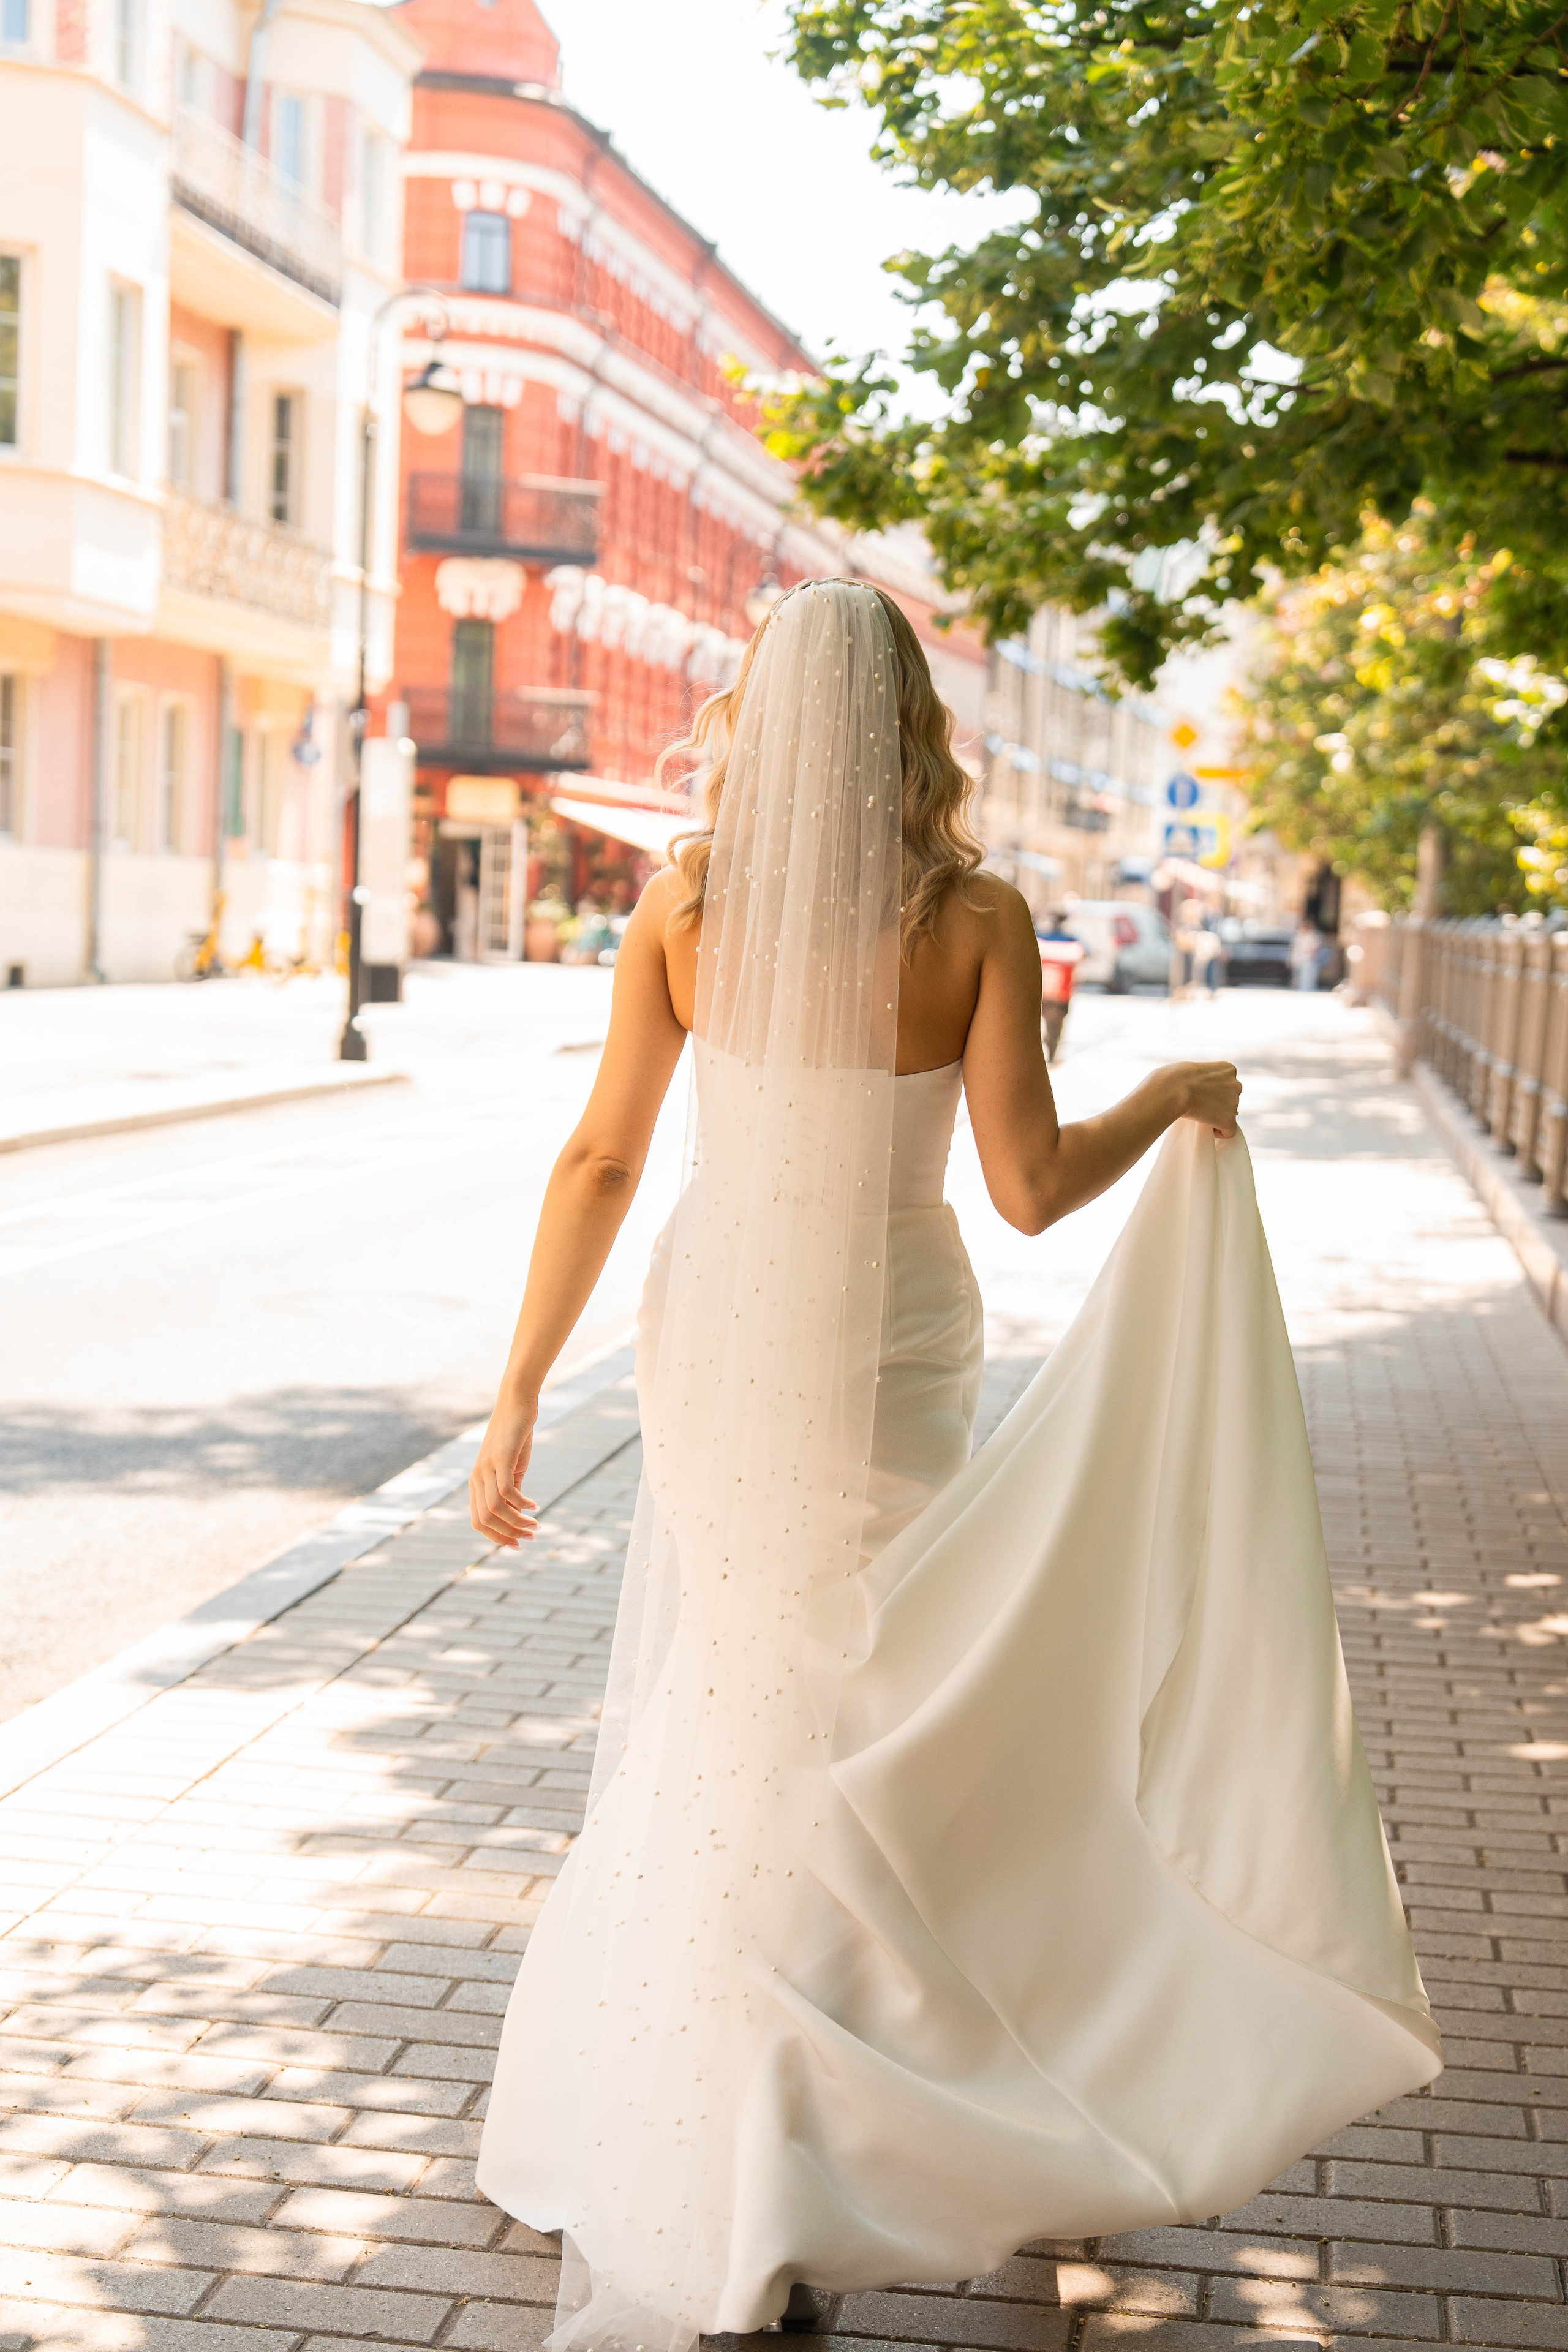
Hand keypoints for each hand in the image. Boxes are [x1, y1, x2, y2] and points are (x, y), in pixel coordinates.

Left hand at [470, 1396, 538, 1549]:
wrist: (516, 1405)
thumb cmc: (515, 1437)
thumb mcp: (512, 1468)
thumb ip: (511, 1491)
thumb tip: (517, 1516)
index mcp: (476, 1483)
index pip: (478, 1522)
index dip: (496, 1538)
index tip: (518, 1545)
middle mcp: (477, 1477)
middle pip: (485, 1520)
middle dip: (509, 1534)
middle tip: (532, 1537)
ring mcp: (486, 1468)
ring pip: (496, 1509)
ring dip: (518, 1523)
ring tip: (536, 1526)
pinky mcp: (500, 1458)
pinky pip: (507, 1491)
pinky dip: (522, 1504)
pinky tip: (535, 1506)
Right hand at [1169, 1059, 1240, 1137]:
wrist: (1175, 1089)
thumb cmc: (1175, 1078)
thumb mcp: (1193, 1070)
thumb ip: (1203, 1079)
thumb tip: (1198, 1091)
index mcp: (1228, 1069)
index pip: (1228, 1083)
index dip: (1214, 1091)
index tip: (1201, 1094)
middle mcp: (1235, 1084)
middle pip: (1230, 1098)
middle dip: (1217, 1103)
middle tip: (1199, 1105)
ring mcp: (1234, 1102)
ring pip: (1228, 1115)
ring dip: (1216, 1116)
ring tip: (1198, 1115)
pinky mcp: (1229, 1120)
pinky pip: (1228, 1131)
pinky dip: (1218, 1131)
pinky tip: (1205, 1127)